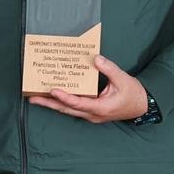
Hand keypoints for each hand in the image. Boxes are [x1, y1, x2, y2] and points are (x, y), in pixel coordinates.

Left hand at [27, 54, 148, 122]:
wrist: (141, 106)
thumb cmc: (133, 94)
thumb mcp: (123, 79)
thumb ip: (109, 69)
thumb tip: (96, 58)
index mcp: (101, 108)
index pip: (78, 103)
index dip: (65, 97)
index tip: (53, 89)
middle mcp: (92, 114)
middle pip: (67, 109)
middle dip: (49, 104)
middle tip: (32, 98)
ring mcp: (90, 115)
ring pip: (68, 110)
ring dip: (52, 104)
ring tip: (36, 97)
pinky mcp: (90, 111)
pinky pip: (73, 107)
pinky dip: (61, 102)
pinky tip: (52, 96)